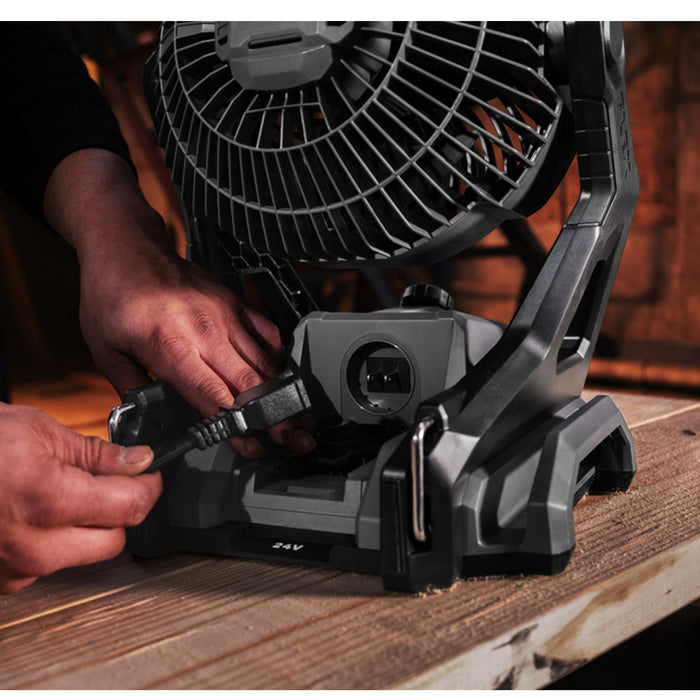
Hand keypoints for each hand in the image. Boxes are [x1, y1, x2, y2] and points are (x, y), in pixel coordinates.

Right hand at [0, 402, 161, 593]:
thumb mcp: (37, 430)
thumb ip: (96, 454)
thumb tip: (139, 461)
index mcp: (47, 499)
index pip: (131, 507)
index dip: (149, 486)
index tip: (150, 473)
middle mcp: (32, 545)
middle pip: (115, 539)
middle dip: (123, 509)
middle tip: (116, 480)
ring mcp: (14, 568)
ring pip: (84, 555)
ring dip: (90, 525)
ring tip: (67, 491)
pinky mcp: (1, 580)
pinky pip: (50, 564)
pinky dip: (57, 539)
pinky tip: (39, 512)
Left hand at [44, 149, 315, 458]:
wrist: (126, 246)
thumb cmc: (113, 293)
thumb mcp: (105, 350)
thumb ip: (130, 390)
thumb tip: (145, 418)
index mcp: (170, 345)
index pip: (213, 397)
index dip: (237, 427)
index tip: (253, 446)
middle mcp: (204, 330)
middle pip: (251, 383)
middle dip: (277, 417)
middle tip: (296, 440)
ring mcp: (225, 314)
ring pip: (266, 360)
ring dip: (285, 393)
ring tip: (302, 417)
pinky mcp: (235, 303)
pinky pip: (268, 332)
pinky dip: (281, 357)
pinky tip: (286, 375)